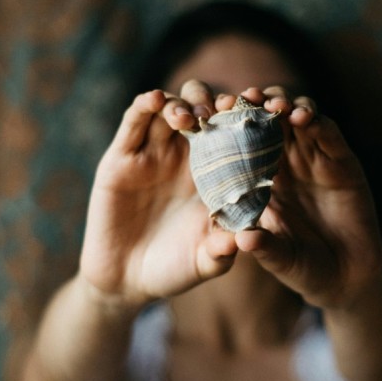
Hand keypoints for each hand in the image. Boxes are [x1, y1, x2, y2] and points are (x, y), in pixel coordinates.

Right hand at [79, 88, 239, 303]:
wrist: (126, 281)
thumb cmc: (175, 269)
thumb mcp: (205, 262)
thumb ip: (225, 250)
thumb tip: (246, 237)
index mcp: (215, 174)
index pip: (234, 136)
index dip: (246, 122)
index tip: (259, 114)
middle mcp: (186, 157)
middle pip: (203, 110)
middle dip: (214, 103)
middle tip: (221, 111)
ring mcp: (154, 153)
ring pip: (170, 107)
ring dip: (183, 102)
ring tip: (188, 117)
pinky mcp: (122, 156)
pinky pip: (134, 121)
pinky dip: (146, 104)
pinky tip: (157, 99)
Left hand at [231, 86, 381, 308]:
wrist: (345, 278)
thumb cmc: (303, 267)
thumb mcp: (280, 260)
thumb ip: (265, 248)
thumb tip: (243, 238)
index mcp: (259, 179)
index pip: (238, 144)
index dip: (225, 127)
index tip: (207, 114)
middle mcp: (285, 163)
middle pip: (267, 121)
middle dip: (254, 105)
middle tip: (239, 99)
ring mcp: (315, 159)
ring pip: (298, 118)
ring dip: (285, 104)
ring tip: (273, 104)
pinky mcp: (343, 163)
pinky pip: (330, 135)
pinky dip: (318, 122)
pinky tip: (304, 117)